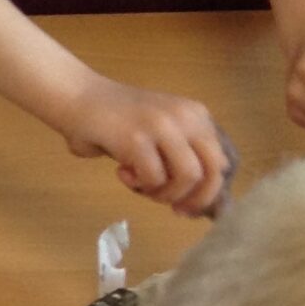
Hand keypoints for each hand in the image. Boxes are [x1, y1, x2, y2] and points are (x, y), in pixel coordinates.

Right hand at [59, 75, 232, 217]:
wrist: (77, 96)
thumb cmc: (115, 121)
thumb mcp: (160, 135)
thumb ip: (184, 159)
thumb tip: (213, 209)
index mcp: (197, 115)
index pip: (228, 161)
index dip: (214, 191)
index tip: (191, 205)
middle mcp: (187, 116)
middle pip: (216, 170)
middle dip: (198, 199)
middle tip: (176, 210)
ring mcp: (162, 125)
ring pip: (189, 177)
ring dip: (166, 193)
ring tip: (143, 186)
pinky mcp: (137, 138)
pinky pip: (154, 178)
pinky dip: (139, 185)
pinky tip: (123, 174)